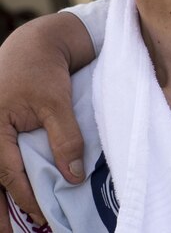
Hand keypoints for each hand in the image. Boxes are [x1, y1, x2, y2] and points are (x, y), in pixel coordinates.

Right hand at [0, 13, 93, 230]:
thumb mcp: (57, 103)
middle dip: (1, 210)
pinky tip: (9, 198)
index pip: (9, 174)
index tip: (42, 217)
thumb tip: (73, 176)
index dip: (26, 197)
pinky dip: (4, 180)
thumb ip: (66, 139)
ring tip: (7, 228)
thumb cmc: (43, 71)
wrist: (34, 45)